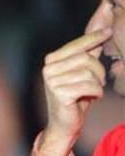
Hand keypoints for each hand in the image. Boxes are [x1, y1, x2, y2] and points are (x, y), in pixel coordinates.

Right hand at [39, 30, 110, 154]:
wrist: (64, 124)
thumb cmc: (75, 98)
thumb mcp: (82, 72)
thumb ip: (88, 53)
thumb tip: (100, 30)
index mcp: (52, 60)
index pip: (77, 45)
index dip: (93, 37)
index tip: (108, 30)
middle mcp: (48, 68)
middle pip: (85, 58)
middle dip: (99, 71)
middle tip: (99, 82)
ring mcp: (52, 81)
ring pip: (89, 73)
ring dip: (98, 84)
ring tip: (93, 91)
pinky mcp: (59, 93)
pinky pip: (90, 86)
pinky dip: (97, 93)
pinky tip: (91, 98)